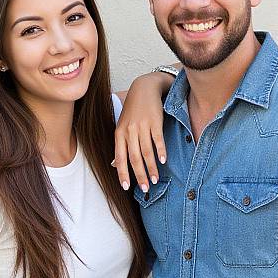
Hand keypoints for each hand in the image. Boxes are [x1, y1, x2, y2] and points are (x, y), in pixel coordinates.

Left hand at [114, 72, 172, 191]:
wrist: (144, 89)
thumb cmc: (132, 111)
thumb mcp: (122, 126)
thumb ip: (120, 145)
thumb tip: (115, 165)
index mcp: (119, 134)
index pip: (120, 157)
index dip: (122, 173)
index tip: (126, 187)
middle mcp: (129, 131)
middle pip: (134, 158)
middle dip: (139, 175)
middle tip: (145, 188)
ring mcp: (142, 126)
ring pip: (146, 152)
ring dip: (151, 167)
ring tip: (155, 179)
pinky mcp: (155, 122)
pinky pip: (157, 140)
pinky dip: (160, 151)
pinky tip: (163, 161)